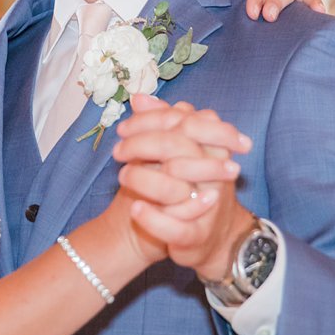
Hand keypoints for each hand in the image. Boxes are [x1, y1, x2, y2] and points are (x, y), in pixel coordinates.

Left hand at [113, 96, 253, 279]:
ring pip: (177, 186)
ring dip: (143, 179)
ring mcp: (209, 205)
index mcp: (213, 148)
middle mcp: (216, 173)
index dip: (150, 121)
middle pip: (178, 148)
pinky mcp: (196, 235)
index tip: (123, 128)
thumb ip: (162, 123)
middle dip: (142, 145)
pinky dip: (152, 218)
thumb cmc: (187, 186)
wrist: (205, 237)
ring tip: (121, 176)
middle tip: (118, 151)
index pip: (184, 122)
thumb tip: (138, 97)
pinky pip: (176, 227)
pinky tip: (134, 209)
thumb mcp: (178, 151)